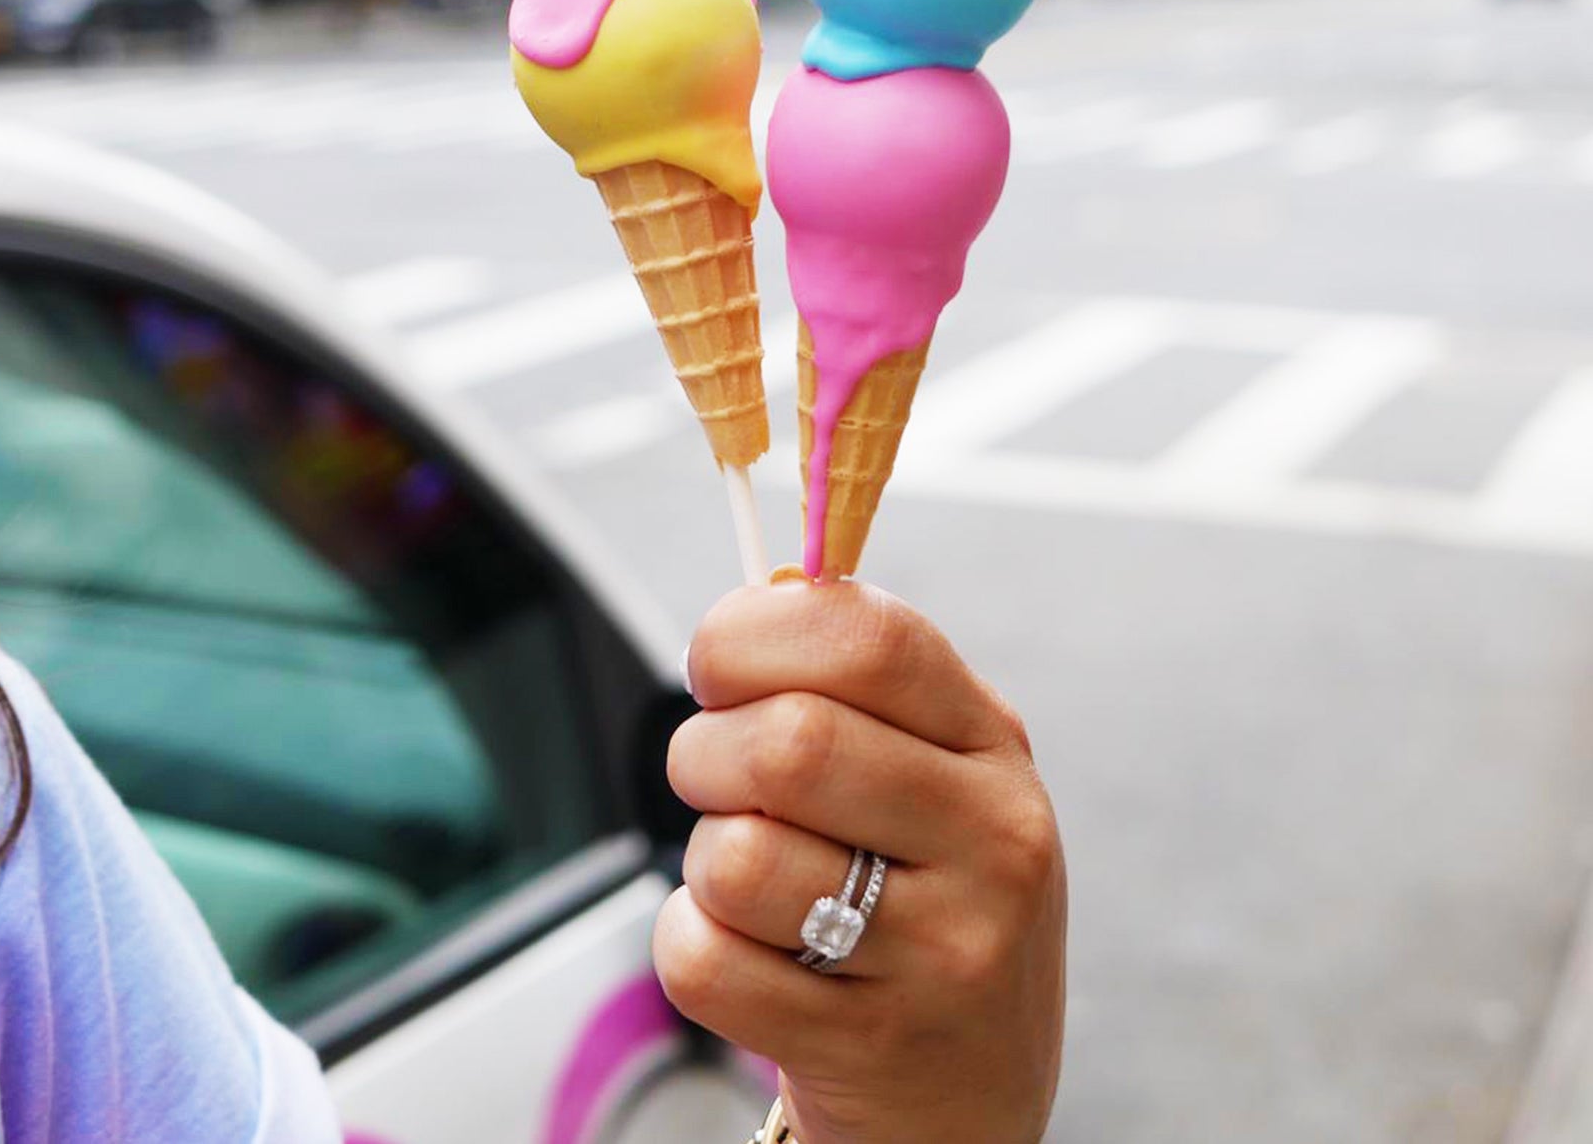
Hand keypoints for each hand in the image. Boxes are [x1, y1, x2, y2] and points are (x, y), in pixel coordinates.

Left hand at [654, 579, 1065, 1143]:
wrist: (970, 1096)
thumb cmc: (918, 894)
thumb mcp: (928, 771)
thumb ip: (853, 681)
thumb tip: (756, 591)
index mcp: (993, 742)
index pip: (868, 637)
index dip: (755, 632)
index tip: (716, 663)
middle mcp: (993, 840)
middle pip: (789, 743)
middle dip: (705, 752)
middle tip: (711, 774)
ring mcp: (946, 953)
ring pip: (736, 859)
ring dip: (702, 862)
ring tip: (750, 880)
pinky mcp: (874, 1048)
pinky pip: (706, 964)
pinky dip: (690, 947)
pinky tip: (748, 957)